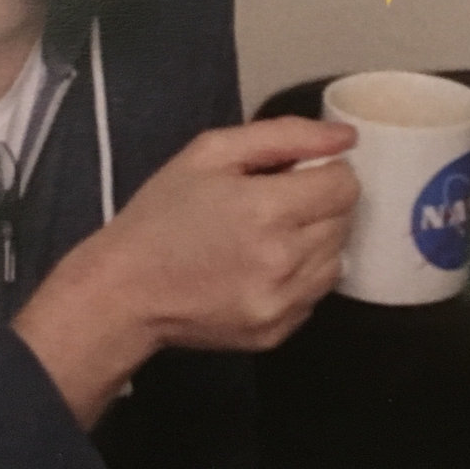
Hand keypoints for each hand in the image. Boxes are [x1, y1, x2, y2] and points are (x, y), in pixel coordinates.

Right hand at [13, 117, 357, 424]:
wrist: (123, 290)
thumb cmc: (163, 212)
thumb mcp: (210, 153)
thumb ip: (284, 135)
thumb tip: (346, 137)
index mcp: (267, 209)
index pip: (345, 185)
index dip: (326, 171)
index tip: (297, 174)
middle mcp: (284, 260)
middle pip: (344, 221)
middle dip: (320, 204)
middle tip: (278, 202)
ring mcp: (283, 303)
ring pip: (336, 259)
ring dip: (316, 241)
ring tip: (271, 235)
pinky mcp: (278, 332)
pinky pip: (316, 295)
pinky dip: (301, 277)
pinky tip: (263, 267)